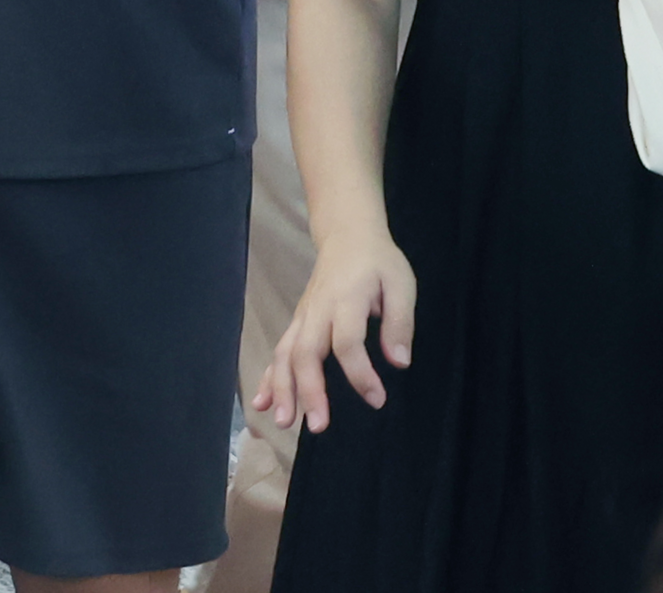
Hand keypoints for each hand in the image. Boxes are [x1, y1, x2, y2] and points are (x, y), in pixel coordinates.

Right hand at [256, 231, 417, 429]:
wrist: (347, 235)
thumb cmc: (378, 262)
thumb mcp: (401, 284)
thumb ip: (400, 323)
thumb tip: (398, 362)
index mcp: (346, 300)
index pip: (347, 342)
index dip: (360, 374)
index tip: (377, 400)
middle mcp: (318, 310)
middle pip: (306, 352)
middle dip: (309, 390)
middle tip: (319, 426)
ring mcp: (303, 317)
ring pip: (286, 354)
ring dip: (282, 389)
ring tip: (284, 422)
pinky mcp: (297, 323)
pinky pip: (279, 352)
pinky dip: (268, 378)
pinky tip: (261, 403)